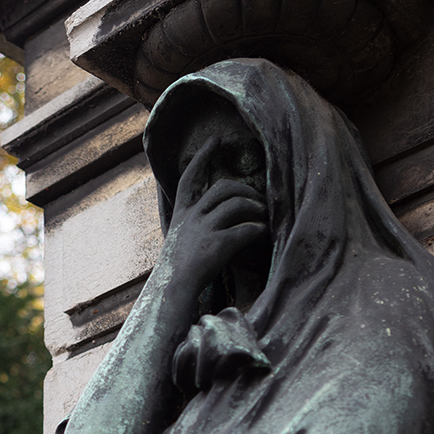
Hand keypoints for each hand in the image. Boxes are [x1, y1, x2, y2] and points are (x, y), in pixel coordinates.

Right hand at [160, 136, 267, 296]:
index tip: (216, 139)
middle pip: (222, 187)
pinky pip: (246, 230)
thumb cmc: (176, 275)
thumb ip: (193, 230)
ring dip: (256, 207)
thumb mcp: (179, 244)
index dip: (203, 156)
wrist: (170, 294)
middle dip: (245, 189)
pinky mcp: (217, 245)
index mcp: (181, 216)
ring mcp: (203, 230)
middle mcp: (191, 218)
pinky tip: (262, 234)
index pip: (189, 178)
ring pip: (237, 203)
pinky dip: (258, 230)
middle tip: (257, 199)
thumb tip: (219, 223)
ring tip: (264, 215)